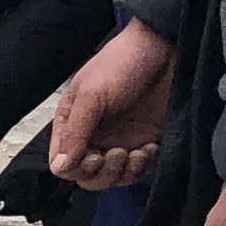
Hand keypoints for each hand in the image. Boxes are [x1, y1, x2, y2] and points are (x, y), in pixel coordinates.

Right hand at [49, 19, 173, 186]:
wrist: (165, 47)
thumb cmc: (124, 62)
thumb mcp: (92, 94)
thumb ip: (75, 132)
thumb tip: (59, 166)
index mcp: (72, 123)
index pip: (62, 163)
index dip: (77, 168)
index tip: (95, 156)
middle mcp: (94, 135)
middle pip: (87, 176)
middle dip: (104, 173)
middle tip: (119, 153)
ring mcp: (121, 139)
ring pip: (114, 177)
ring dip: (126, 172)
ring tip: (138, 151)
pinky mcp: (146, 141)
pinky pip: (141, 170)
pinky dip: (145, 166)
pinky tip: (151, 148)